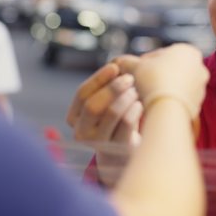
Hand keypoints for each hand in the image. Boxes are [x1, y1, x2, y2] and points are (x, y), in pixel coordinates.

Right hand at [66, 56, 142, 186]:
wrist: (124, 152)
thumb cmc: (115, 120)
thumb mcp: (105, 104)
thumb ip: (106, 86)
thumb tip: (120, 63)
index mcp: (74, 117)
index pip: (82, 93)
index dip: (99, 78)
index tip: (115, 66)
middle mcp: (82, 132)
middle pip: (93, 104)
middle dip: (113, 87)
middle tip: (130, 78)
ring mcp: (99, 143)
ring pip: (111, 113)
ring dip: (126, 96)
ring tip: (137, 89)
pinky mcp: (118, 148)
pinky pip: (127, 123)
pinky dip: (135, 109)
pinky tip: (141, 103)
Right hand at [117, 44, 208, 119]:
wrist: (168, 107)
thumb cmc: (152, 81)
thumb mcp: (135, 67)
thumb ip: (125, 62)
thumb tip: (116, 62)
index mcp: (187, 51)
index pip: (159, 55)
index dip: (141, 64)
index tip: (131, 73)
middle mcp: (199, 66)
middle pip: (168, 70)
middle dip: (153, 77)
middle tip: (137, 86)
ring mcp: (201, 86)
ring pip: (174, 85)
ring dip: (160, 89)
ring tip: (144, 97)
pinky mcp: (199, 102)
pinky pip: (179, 99)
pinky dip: (168, 100)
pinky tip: (156, 105)